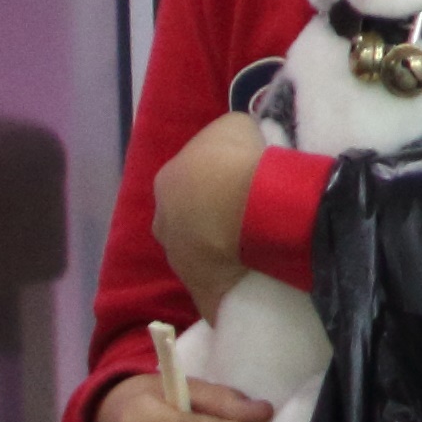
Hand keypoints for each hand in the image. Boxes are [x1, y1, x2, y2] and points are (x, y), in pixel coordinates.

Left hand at [154, 113, 270, 311]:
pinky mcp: (203, 294)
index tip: (242, 182)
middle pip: (189, 219)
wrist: (252, 213)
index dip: (216, 180)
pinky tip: (258, 272)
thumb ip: (226, 140)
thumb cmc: (240, 163)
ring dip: (223, 249)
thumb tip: (234, 150)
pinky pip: (221, 286)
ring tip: (256, 242)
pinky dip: (236, 280)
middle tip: (247, 213)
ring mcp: (180, 263)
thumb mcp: (233, 127)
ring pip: (202, 254)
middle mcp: (163, 224)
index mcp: (166, 182)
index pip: (189, 180)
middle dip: (212, 217)